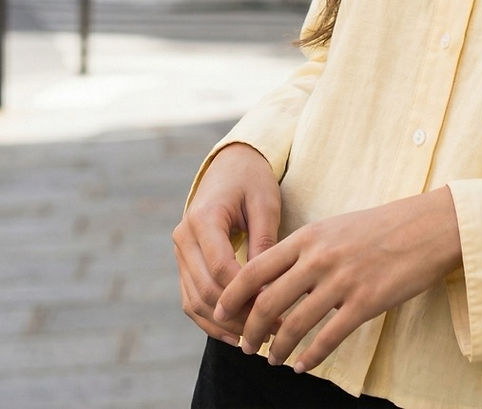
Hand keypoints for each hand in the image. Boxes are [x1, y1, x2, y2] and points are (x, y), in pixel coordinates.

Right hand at [173, 142, 281, 343]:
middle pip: (206, 291)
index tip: (276, 311)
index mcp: (203, 218)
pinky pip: (191, 300)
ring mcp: (180, 252)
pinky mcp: (184, 263)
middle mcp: (184, 237)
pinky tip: (236, 335)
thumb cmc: (253, 181)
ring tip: (257, 340)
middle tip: (272, 332)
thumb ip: (264, 243)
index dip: (246, 295)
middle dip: (238, 316)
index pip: (221, 269)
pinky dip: (211, 321)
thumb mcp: (265, 204)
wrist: (230, 166)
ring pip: (194, 302)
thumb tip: (269, 290)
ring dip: (224, 325)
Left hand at [214, 187, 462, 373]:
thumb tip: (273, 279)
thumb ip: (305, 250)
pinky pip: (328, 338)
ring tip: (272, 360)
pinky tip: (302, 366)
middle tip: (246, 345)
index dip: (231, 296)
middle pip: (267, 302)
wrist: (429, 226)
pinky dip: (310, 358)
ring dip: (277, 349)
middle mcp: (320, 257)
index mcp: (309, 235)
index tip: (220, 313)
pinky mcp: (366, 302)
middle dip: (249, 331)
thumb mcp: (335, 227)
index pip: (255, 269)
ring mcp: (343, 280)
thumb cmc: (381, 226)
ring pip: (294, 325)